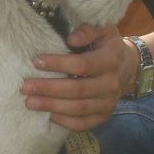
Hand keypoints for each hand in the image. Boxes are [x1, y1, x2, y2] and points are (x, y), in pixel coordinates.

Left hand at [20, 24, 134, 130]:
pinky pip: (84, 123)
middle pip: (78, 89)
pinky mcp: (104, 115)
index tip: (36, 62)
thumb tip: (72, 38)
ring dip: (52, 106)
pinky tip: (49, 116)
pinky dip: (65, 122)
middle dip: (49, 89)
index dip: (58, 64)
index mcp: (110, 60)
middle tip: (26, 87)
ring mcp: (109, 102)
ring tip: (30, 102)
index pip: (83, 65)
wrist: (128, 66)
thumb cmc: (107, 45)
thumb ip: (88, 29)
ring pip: (79, 109)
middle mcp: (111, 83)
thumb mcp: (103, 29)